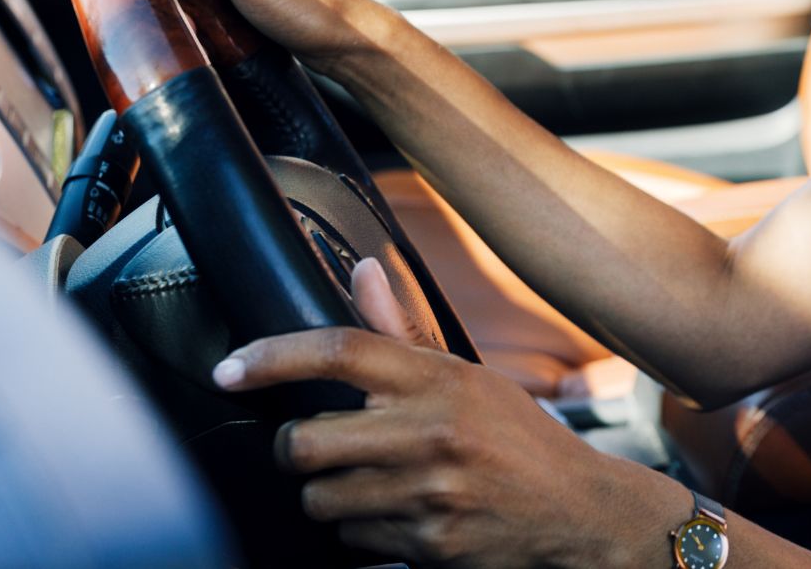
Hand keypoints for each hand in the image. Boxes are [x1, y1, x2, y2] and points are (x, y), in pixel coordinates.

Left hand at [213, 260, 678, 568]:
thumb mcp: (468, 377)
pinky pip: (354, 540)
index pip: (341, 350)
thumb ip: (405, 330)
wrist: (580, 512)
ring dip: (330, 497)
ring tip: (371, 486)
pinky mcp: (431, 543)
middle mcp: (433, 430)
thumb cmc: (517, 439)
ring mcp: (430, 491)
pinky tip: (399, 516)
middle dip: (298, 450)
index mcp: (441, 378)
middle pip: (306, 441)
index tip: (230, 369)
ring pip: (320, 499)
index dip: (273, 357)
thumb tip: (363, 269)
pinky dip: (363, 533)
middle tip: (320, 447)